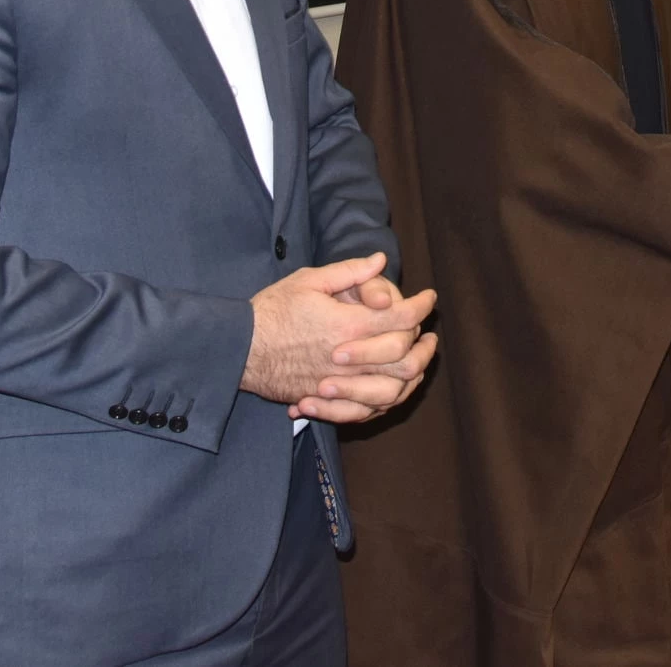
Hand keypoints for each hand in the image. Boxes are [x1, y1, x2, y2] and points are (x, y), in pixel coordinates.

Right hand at [243, 252, 439, 422]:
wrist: (240, 350)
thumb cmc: (272, 311)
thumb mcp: (308, 281)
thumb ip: (349, 271)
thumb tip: (380, 260)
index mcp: (347, 325)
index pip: (401, 318)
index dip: (421, 306)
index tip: (430, 297)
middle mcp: (348, 359)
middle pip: (405, 358)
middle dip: (424, 345)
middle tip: (431, 333)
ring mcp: (338, 385)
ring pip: (392, 390)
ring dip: (412, 375)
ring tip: (419, 361)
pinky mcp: (327, 402)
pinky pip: (367, 411)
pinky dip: (387, 401)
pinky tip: (393, 388)